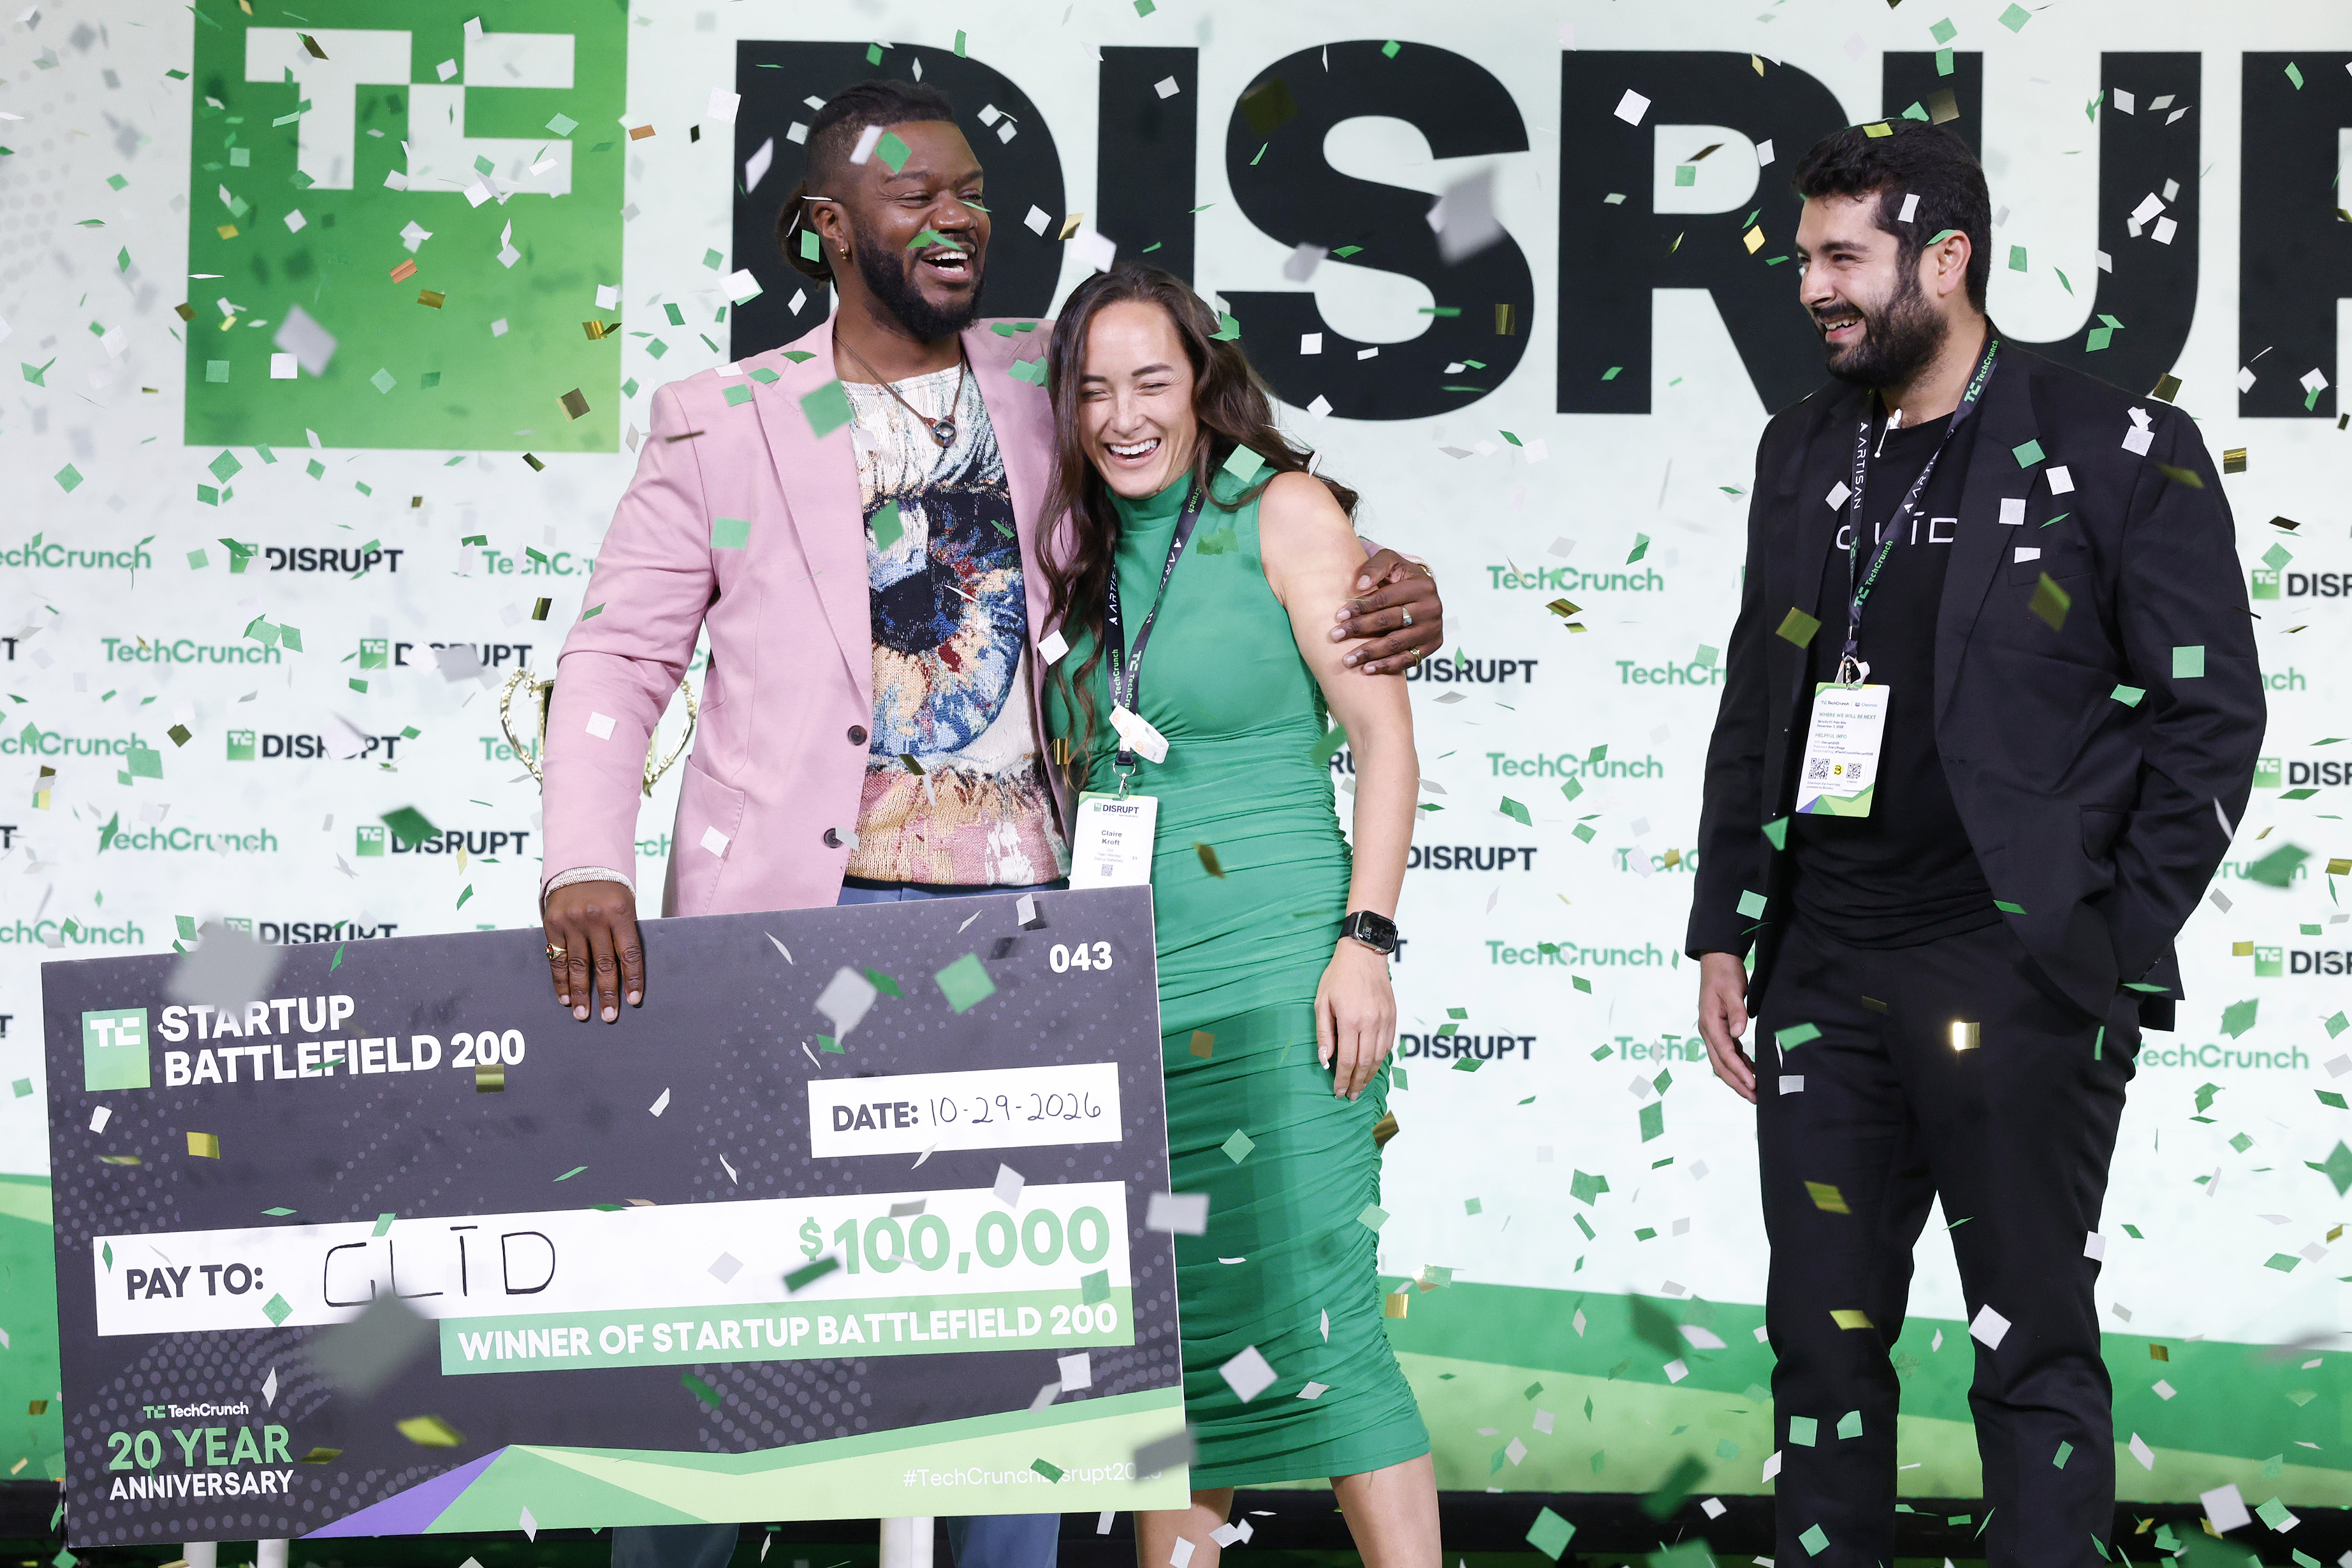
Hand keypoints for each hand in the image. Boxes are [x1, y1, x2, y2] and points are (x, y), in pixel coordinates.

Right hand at [543, 880, 643, 1023]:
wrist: (580, 864)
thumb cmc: (610, 891)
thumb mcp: (625, 905)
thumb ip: (625, 934)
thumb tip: (627, 974)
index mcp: (620, 912)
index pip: (629, 953)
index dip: (632, 979)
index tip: (633, 1001)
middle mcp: (595, 918)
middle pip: (603, 963)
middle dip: (606, 993)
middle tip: (609, 1016)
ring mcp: (572, 922)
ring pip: (577, 965)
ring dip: (580, 993)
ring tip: (583, 1014)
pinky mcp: (553, 924)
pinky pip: (557, 958)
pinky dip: (561, 980)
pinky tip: (565, 998)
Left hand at [1315, 939, 1396, 1098]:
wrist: (1364, 954)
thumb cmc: (1338, 976)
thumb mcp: (1322, 1002)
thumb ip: (1324, 1033)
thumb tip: (1325, 1061)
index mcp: (1350, 1020)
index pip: (1348, 1060)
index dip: (1342, 1079)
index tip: (1338, 1091)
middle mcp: (1371, 1022)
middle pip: (1366, 1063)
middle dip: (1357, 1083)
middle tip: (1350, 1097)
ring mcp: (1385, 1020)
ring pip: (1380, 1057)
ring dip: (1370, 1076)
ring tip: (1361, 1087)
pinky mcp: (1393, 1016)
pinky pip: (1389, 1045)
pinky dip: (1381, 1060)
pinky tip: (1373, 1067)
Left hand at [1331, 550, 1441, 673]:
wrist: (1423, 592)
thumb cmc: (1401, 576)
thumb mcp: (1391, 561)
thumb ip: (1376, 567)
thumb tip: (1360, 585)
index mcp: (1422, 585)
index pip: (1385, 599)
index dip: (1360, 607)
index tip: (1339, 616)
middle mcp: (1431, 607)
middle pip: (1389, 621)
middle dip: (1359, 629)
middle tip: (1335, 636)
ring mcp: (1433, 628)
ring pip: (1397, 643)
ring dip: (1370, 653)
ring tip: (1347, 660)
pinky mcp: (1433, 645)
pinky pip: (1408, 659)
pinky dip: (1387, 666)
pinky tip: (1367, 669)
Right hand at [1696, 951, 1755, 1101]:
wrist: (1717, 961)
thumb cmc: (1724, 974)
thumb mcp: (1732, 990)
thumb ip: (1737, 1012)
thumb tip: (1738, 1034)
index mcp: (1709, 1023)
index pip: (1725, 1054)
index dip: (1739, 1071)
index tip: (1753, 1085)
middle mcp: (1708, 1031)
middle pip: (1720, 1065)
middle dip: (1737, 1083)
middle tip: (1755, 1098)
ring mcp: (1713, 1031)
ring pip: (1723, 1062)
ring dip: (1737, 1077)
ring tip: (1755, 1091)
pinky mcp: (1721, 1029)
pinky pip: (1729, 1053)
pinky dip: (1739, 1065)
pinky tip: (1752, 1071)